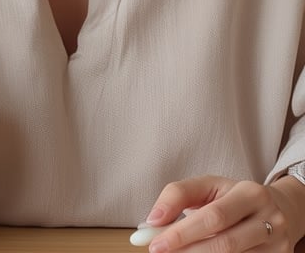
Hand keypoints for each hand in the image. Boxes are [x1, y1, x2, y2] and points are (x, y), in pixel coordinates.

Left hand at [143, 176, 304, 252]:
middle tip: (161, 252)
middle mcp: (270, 220)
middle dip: (188, 250)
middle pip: (225, 243)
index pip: (212, 217)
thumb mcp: (208, 186)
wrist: (277, 209)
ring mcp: (278, 245)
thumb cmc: (233, 197)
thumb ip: (178, 195)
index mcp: (251, 193)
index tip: (155, 242)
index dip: (181, 232)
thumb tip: (154, 219)